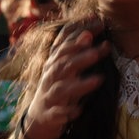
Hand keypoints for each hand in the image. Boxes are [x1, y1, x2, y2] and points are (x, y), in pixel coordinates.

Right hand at [24, 18, 110, 138]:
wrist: (39, 115)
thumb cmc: (58, 84)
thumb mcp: (64, 65)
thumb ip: (76, 49)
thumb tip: (90, 32)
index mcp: (54, 61)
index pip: (65, 42)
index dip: (80, 32)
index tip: (99, 23)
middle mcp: (51, 75)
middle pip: (64, 63)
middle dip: (79, 56)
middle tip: (96, 49)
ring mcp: (50, 95)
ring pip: (61, 88)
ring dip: (79, 84)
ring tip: (99, 80)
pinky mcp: (51, 114)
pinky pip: (57, 113)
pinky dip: (67, 112)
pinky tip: (79, 110)